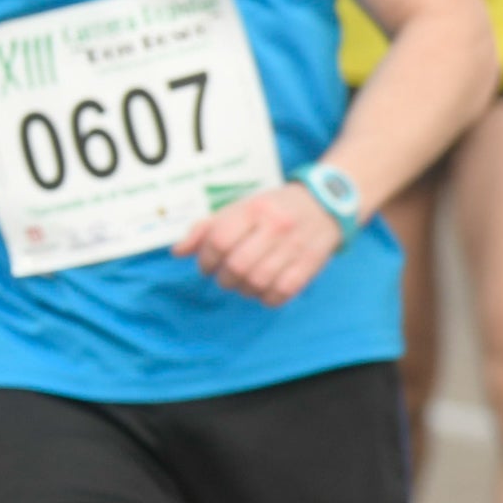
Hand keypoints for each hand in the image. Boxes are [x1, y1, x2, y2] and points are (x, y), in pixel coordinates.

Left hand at [174, 182, 344, 307]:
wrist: (324, 204)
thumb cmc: (271, 209)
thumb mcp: (238, 208)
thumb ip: (206, 229)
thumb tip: (178, 252)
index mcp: (253, 209)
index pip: (219, 241)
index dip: (205, 259)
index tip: (206, 266)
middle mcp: (276, 226)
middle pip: (237, 265)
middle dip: (223, 278)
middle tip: (224, 277)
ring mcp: (296, 246)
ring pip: (259, 281)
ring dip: (243, 290)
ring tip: (242, 284)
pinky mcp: (312, 264)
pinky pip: (283, 292)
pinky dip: (267, 298)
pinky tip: (262, 291)